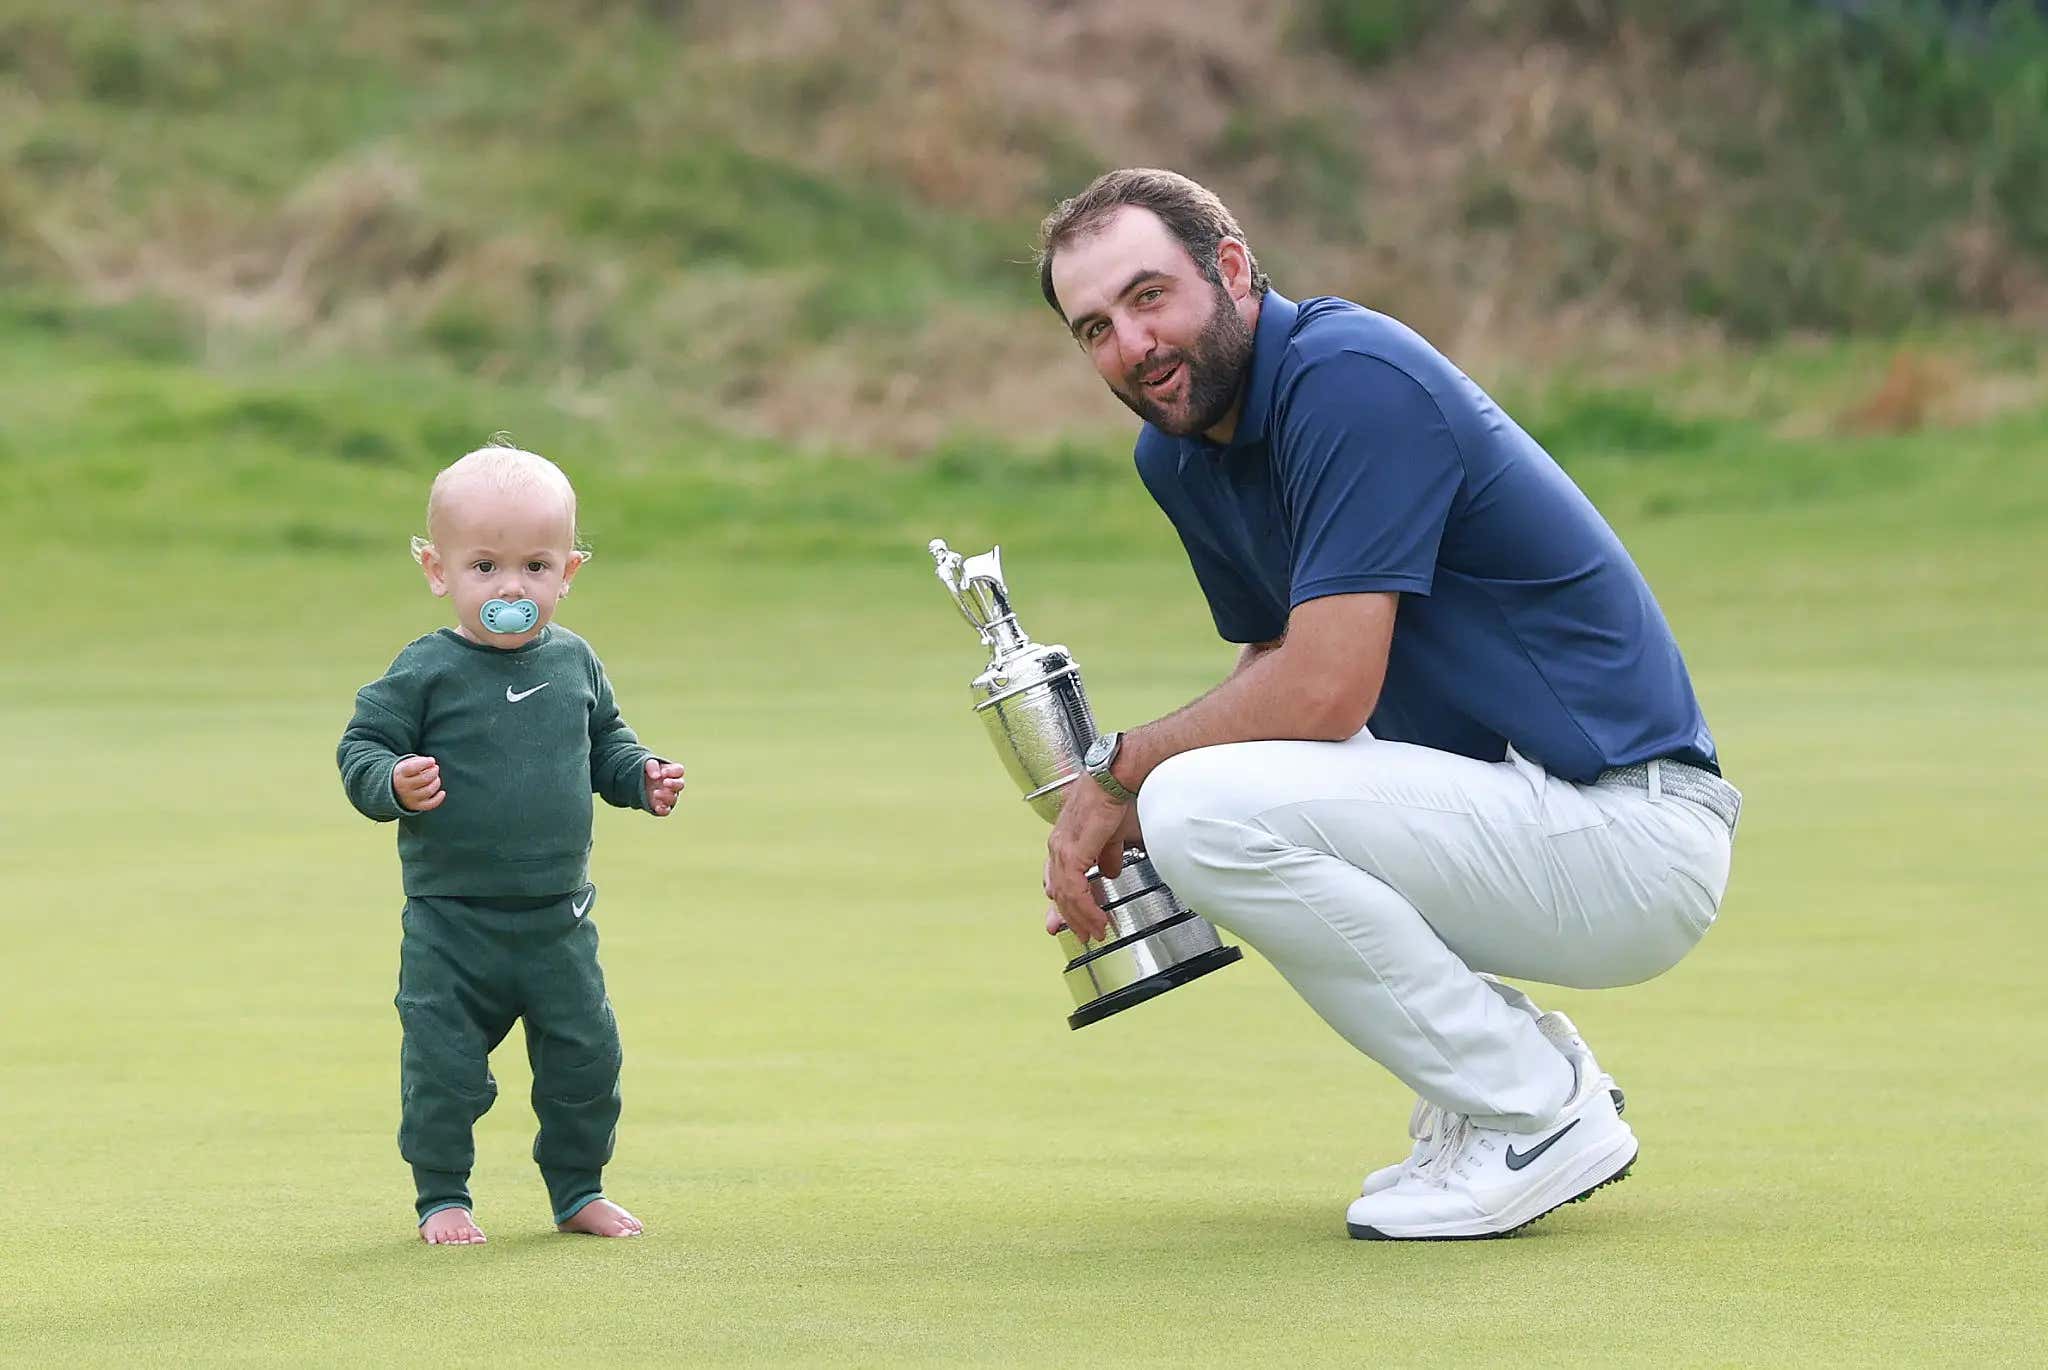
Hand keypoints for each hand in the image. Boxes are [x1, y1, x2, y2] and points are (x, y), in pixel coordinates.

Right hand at [393, 755, 443, 811]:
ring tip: (436, 778)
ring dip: (436, 782)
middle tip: (435, 768)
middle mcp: (403, 787)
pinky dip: (438, 798)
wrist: (395, 790)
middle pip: (424, 779)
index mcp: (400, 775)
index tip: (432, 760)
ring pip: (428, 791)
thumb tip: (432, 763)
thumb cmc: (406, 773)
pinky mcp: (416, 806)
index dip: (424, 763)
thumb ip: (419, 761)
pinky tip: (442, 792)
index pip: (411, 768)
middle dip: (434, 772)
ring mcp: (410, 798)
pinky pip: (430, 804)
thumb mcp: (407, 764)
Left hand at [644, 757, 685, 815]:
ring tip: (655, 793)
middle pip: (680, 785)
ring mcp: (668, 796)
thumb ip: (652, 766)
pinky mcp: (662, 806)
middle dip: (674, 784)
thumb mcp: (647, 764)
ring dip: (665, 796)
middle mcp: (673, 785)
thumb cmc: (647, 771)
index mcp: (672, 772)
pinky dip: (663, 810)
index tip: (663, 772)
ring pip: (673, 798)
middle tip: (665, 782)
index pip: (679, 770)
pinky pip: (666, 811)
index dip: (673, 772)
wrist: (638, 783)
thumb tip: (657, 776)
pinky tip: (657, 807)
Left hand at [1042, 780, 1138, 943]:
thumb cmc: (1114, 798)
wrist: (1115, 779)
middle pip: (1060, 892)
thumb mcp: (1111, 834)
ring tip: (1095, 932)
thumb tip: (1109, 871)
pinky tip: (1096, 917)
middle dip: (1071, 918)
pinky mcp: (1072, 852)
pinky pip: (1074, 888)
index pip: (1059, 878)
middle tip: (1083, 936)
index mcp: (1065, 841)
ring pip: (1066, 895)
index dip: (1065, 902)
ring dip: (1082, 917)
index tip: (1069, 921)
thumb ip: (1107, 855)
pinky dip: (1085, 907)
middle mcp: (1058, 846)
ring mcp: (1062, 849)